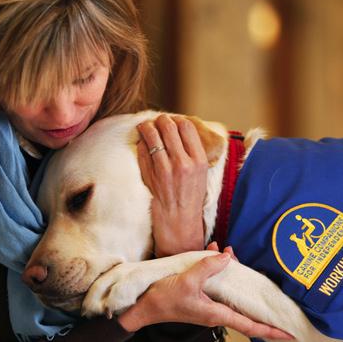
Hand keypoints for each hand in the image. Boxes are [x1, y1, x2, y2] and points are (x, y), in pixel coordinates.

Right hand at [117, 251, 292, 340]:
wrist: (143, 306)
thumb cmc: (164, 299)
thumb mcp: (187, 281)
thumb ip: (208, 267)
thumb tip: (227, 257)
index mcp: (217, 314)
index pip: (250, 326)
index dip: (270, 330)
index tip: (288, 334)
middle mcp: (216, 312)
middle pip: (245, 308)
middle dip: (257, 296)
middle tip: (271, 287)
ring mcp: (208, 305)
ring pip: (231, 292)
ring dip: (234, 273)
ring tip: (231, 253)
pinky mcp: (200, 297)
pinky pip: (217, 284)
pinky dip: (217, 269)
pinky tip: (213, 252)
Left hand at [137, 114, 207, 256]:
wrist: (179, 222)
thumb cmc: (190, 197)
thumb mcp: (201, 173)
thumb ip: (193, 152)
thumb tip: (181, 129)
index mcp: (199, 160)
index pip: (187, 127)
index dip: (177, 119)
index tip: (173, 121)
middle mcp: (183, 163)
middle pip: (168, 126)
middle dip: (160, 120)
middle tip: (157, 121)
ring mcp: (165, 169)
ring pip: (152, 135)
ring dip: (147, 127)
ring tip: (145, 127)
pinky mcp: (151, 176)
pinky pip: (143, 151)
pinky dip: (141, 143)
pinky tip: (142, 142)